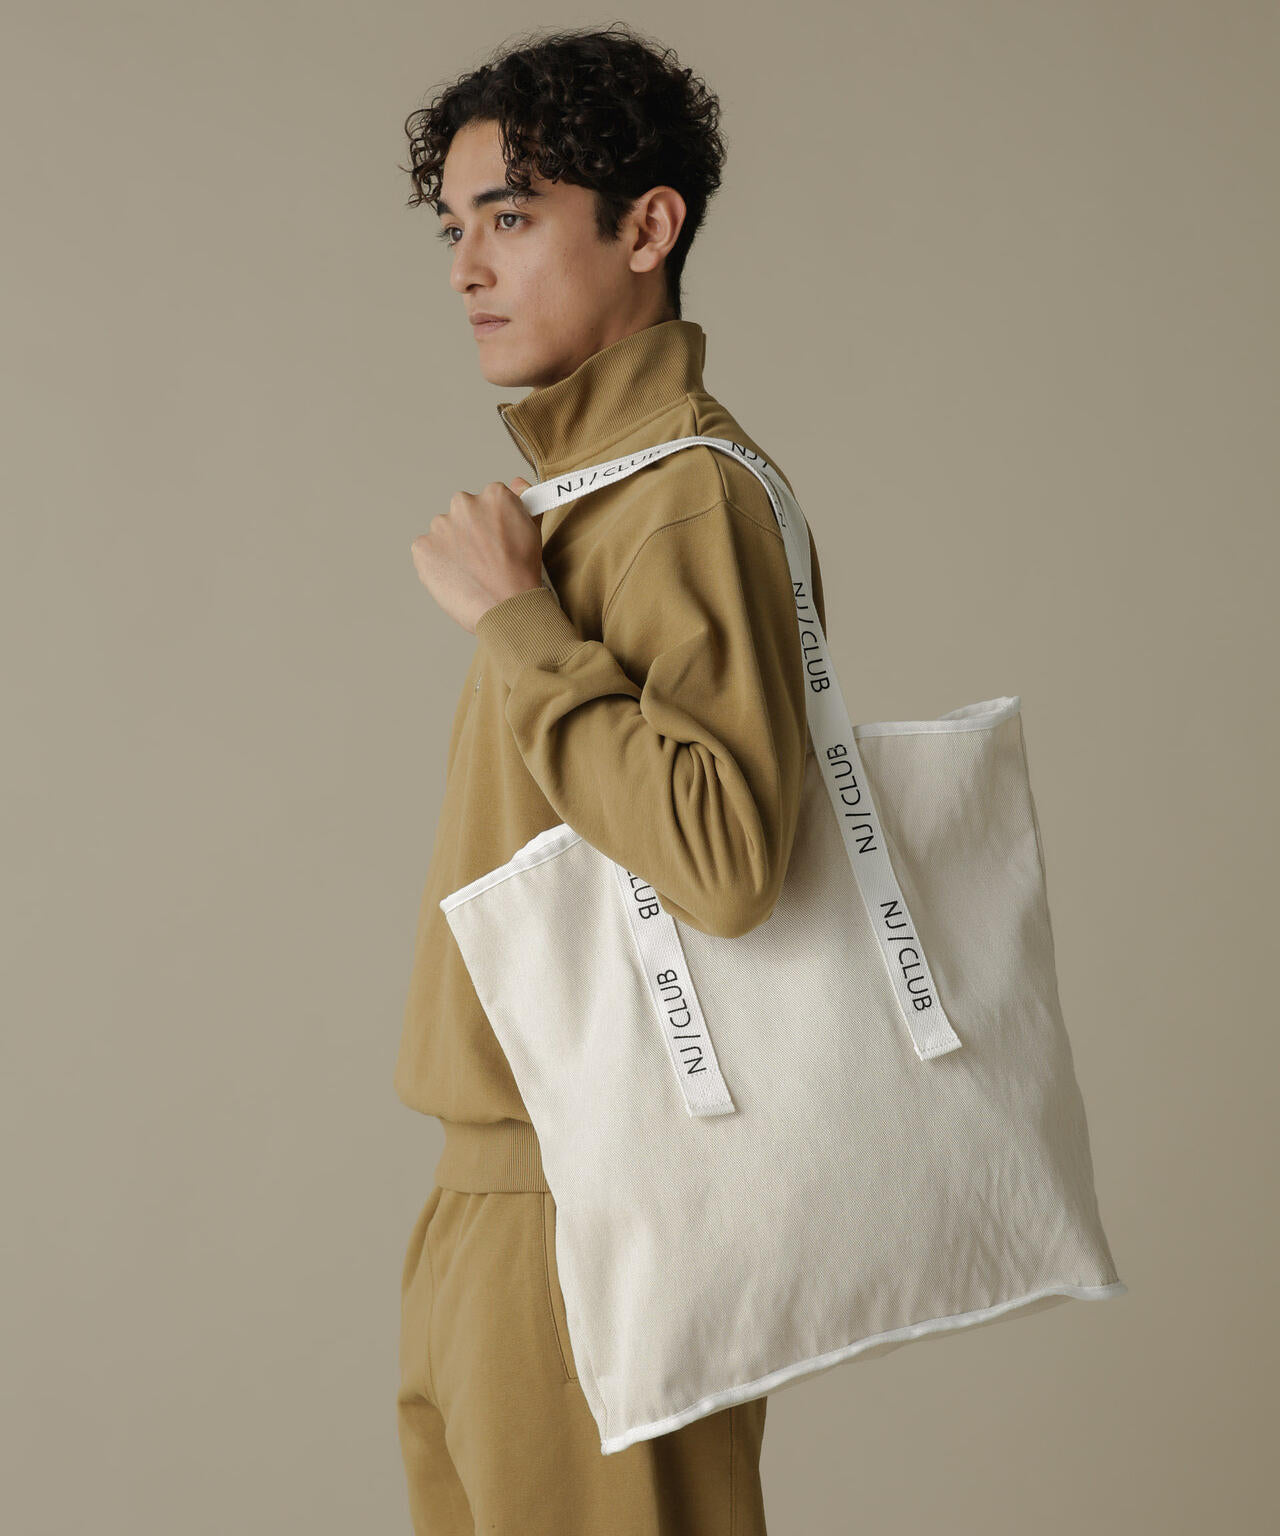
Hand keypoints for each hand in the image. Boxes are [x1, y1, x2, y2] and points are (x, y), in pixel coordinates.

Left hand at [409, 475, 541, 633]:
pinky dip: (437, 563)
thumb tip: (517, 483)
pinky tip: (455, 577)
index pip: (487, 500)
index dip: (492, 522)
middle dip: (470, 532)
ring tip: (471, 573)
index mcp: (494, 495)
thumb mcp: (533, 529)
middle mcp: (464, 503)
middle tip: (483, 558)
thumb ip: (523, 500)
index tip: (496, 539)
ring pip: (444, 532)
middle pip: (463, 513)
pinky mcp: (422, 547)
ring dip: (453, 547)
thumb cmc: (522, 574)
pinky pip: (426, 551)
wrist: (506, 608)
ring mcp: (440, 525)